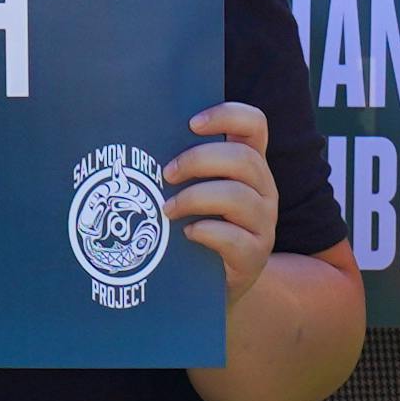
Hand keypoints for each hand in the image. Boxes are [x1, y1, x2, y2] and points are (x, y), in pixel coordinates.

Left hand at [162, 100, 284, 309]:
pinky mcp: (254, 256)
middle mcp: (264, 189)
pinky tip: (186, 234)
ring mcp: (263, 223)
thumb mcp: (195, 191)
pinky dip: (205, 232)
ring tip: (167, 210)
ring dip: (194, 198)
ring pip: (238, 196)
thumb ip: (182, 166)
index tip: (191, 123)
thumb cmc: (196, 227)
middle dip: (198, 160)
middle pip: (243, 158)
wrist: (213, 285)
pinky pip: (234, 238)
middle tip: (166, 174)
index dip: (226, 115)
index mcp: (249, 164)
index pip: (254, 124)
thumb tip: (136, 139)